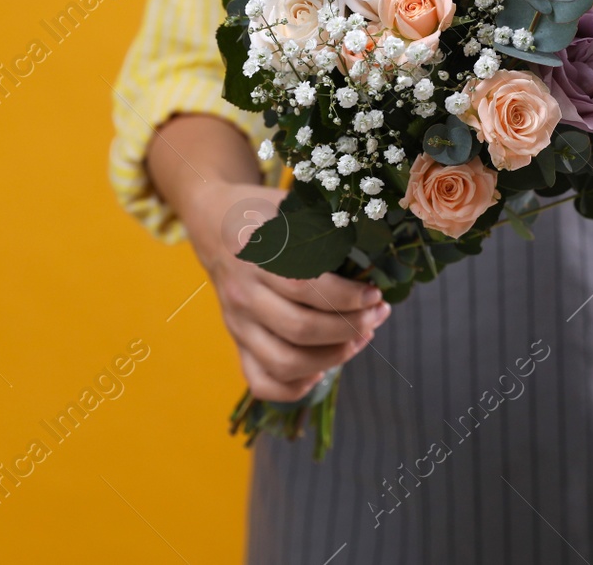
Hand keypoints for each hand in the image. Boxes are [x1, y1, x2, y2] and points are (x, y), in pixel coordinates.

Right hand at [150, 117, 391, 402]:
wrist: (213, 221)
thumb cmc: (264, 212)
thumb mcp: (290, 205)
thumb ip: (325, 227)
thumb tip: (378, 252)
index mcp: (258, 255)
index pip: (304, 287)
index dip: (346, 297)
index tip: (375, 293)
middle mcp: (244, 293)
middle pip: (299, 329)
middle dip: (349, 328)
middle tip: (377, 315)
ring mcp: (237, 322)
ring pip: (283, 362)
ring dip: (331, 358)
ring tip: (361, 338)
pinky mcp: (236, 341)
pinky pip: (261, 381)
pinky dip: (295, 386)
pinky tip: (323, 368)